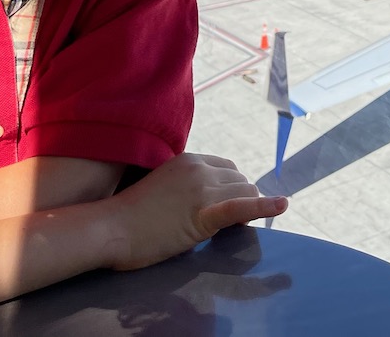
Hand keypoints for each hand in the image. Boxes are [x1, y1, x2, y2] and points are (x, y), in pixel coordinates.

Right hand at [102, 153, 286, 270]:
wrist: (107, 229)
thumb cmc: (129, 214)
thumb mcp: (163, 186)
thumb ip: (186, 184)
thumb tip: (205, 198)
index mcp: (190, 160)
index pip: (228, 168)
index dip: (231, 187)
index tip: (225, 203)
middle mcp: (199, 170)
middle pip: (240, 180)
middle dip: (239, 198)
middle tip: (226, 220)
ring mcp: (202, 190)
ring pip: (244, 192)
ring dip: (244, 209)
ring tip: (229, 227)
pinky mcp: (201, 214)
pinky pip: (240, 207)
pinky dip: (264, 207)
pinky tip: (282, 205)